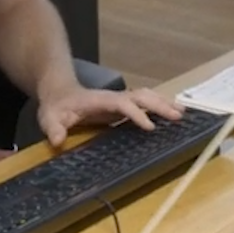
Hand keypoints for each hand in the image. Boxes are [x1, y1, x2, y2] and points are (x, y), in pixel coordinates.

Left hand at [36, 85, 184, 146]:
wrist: (59, 92)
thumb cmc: (56, 107)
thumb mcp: (49, 117)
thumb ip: (53, 128)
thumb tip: (57, 140)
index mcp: (99, 100)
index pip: (122, 103)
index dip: (135, 114)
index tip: (149, 127)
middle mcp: (113, 97)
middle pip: (141, 96)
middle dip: (159, 105)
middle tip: (178, 116)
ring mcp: (119, 100)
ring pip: (146, 96)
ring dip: (164, 103)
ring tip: (183, 112)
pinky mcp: (122, 105)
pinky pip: (145, 103)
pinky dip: (160, 106)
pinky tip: (173, 113)